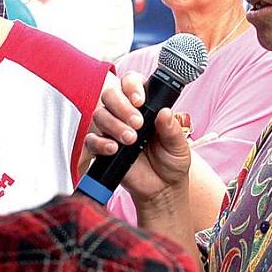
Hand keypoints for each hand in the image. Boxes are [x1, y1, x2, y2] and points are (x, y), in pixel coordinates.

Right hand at [84, 71, 190, 204]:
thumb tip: (165, 112)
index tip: (140, 101)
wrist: (162, 188)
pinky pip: (91, 139)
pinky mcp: (102, 147)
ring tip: (131, 139)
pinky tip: (114, 148)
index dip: (132, 86)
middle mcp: (125, 112)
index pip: (131, 82)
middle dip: (121, 106)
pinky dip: (100, 142)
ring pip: (100, 114)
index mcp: (144, 105)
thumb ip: (172, 129)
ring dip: (114, 124)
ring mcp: (112, 129)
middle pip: (110, 94)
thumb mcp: (179, 145)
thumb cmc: (171, 161)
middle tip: (137, 123)